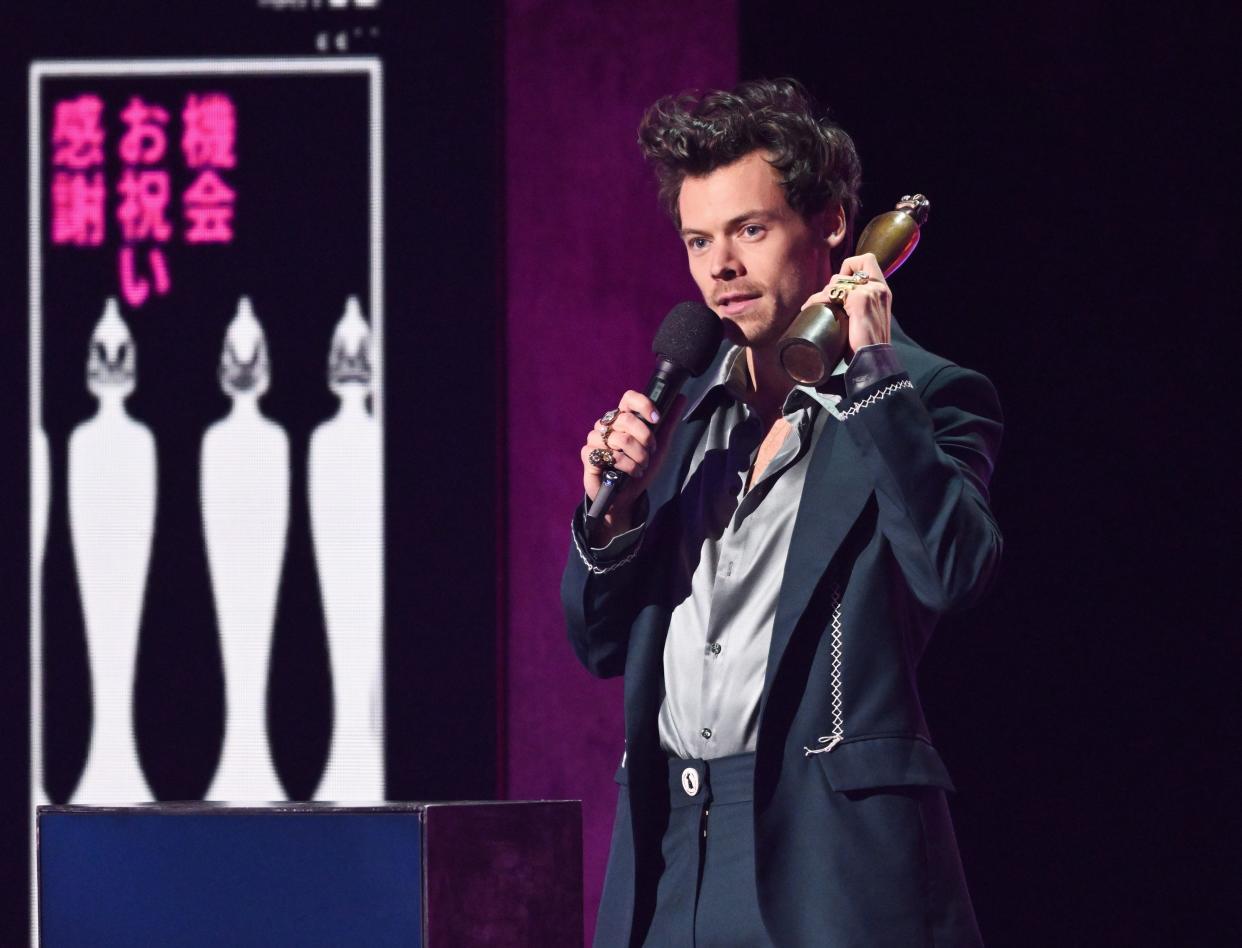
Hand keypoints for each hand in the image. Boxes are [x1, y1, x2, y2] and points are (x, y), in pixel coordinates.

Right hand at [580, 390, 682, 539]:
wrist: (627, 497)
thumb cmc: (641, 468)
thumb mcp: (660, 446)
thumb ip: (669, 422)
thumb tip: (681, 397)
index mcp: (623, 418)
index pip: (629, 399)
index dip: (643, 405)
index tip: (656, 419)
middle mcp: (607, 425)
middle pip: (627, 419)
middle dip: (645, 440)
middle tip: (650, 453)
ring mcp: (595, 439)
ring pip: (621, 439)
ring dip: (638, 457)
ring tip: (640, 466)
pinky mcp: (588, 455)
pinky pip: (610, 455)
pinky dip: (626, 467)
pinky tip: (628, 474)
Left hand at [801, 252, 890, 353]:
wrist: (872, 362)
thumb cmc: (866, 346)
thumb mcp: (866, 319)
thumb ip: (859, 306)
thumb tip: (836, 307)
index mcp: (883, 290)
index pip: (866, 260)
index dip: (850, 267)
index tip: (840, 287)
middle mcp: (880, 288)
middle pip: (850, 266)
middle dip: (833, 283)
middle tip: (825, 302)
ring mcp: (871, 292)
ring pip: (838, 280)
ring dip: (823, 292)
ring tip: (814, 306)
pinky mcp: (861, 300)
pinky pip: (832, 292)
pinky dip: (818, 299)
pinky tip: (811, 308)